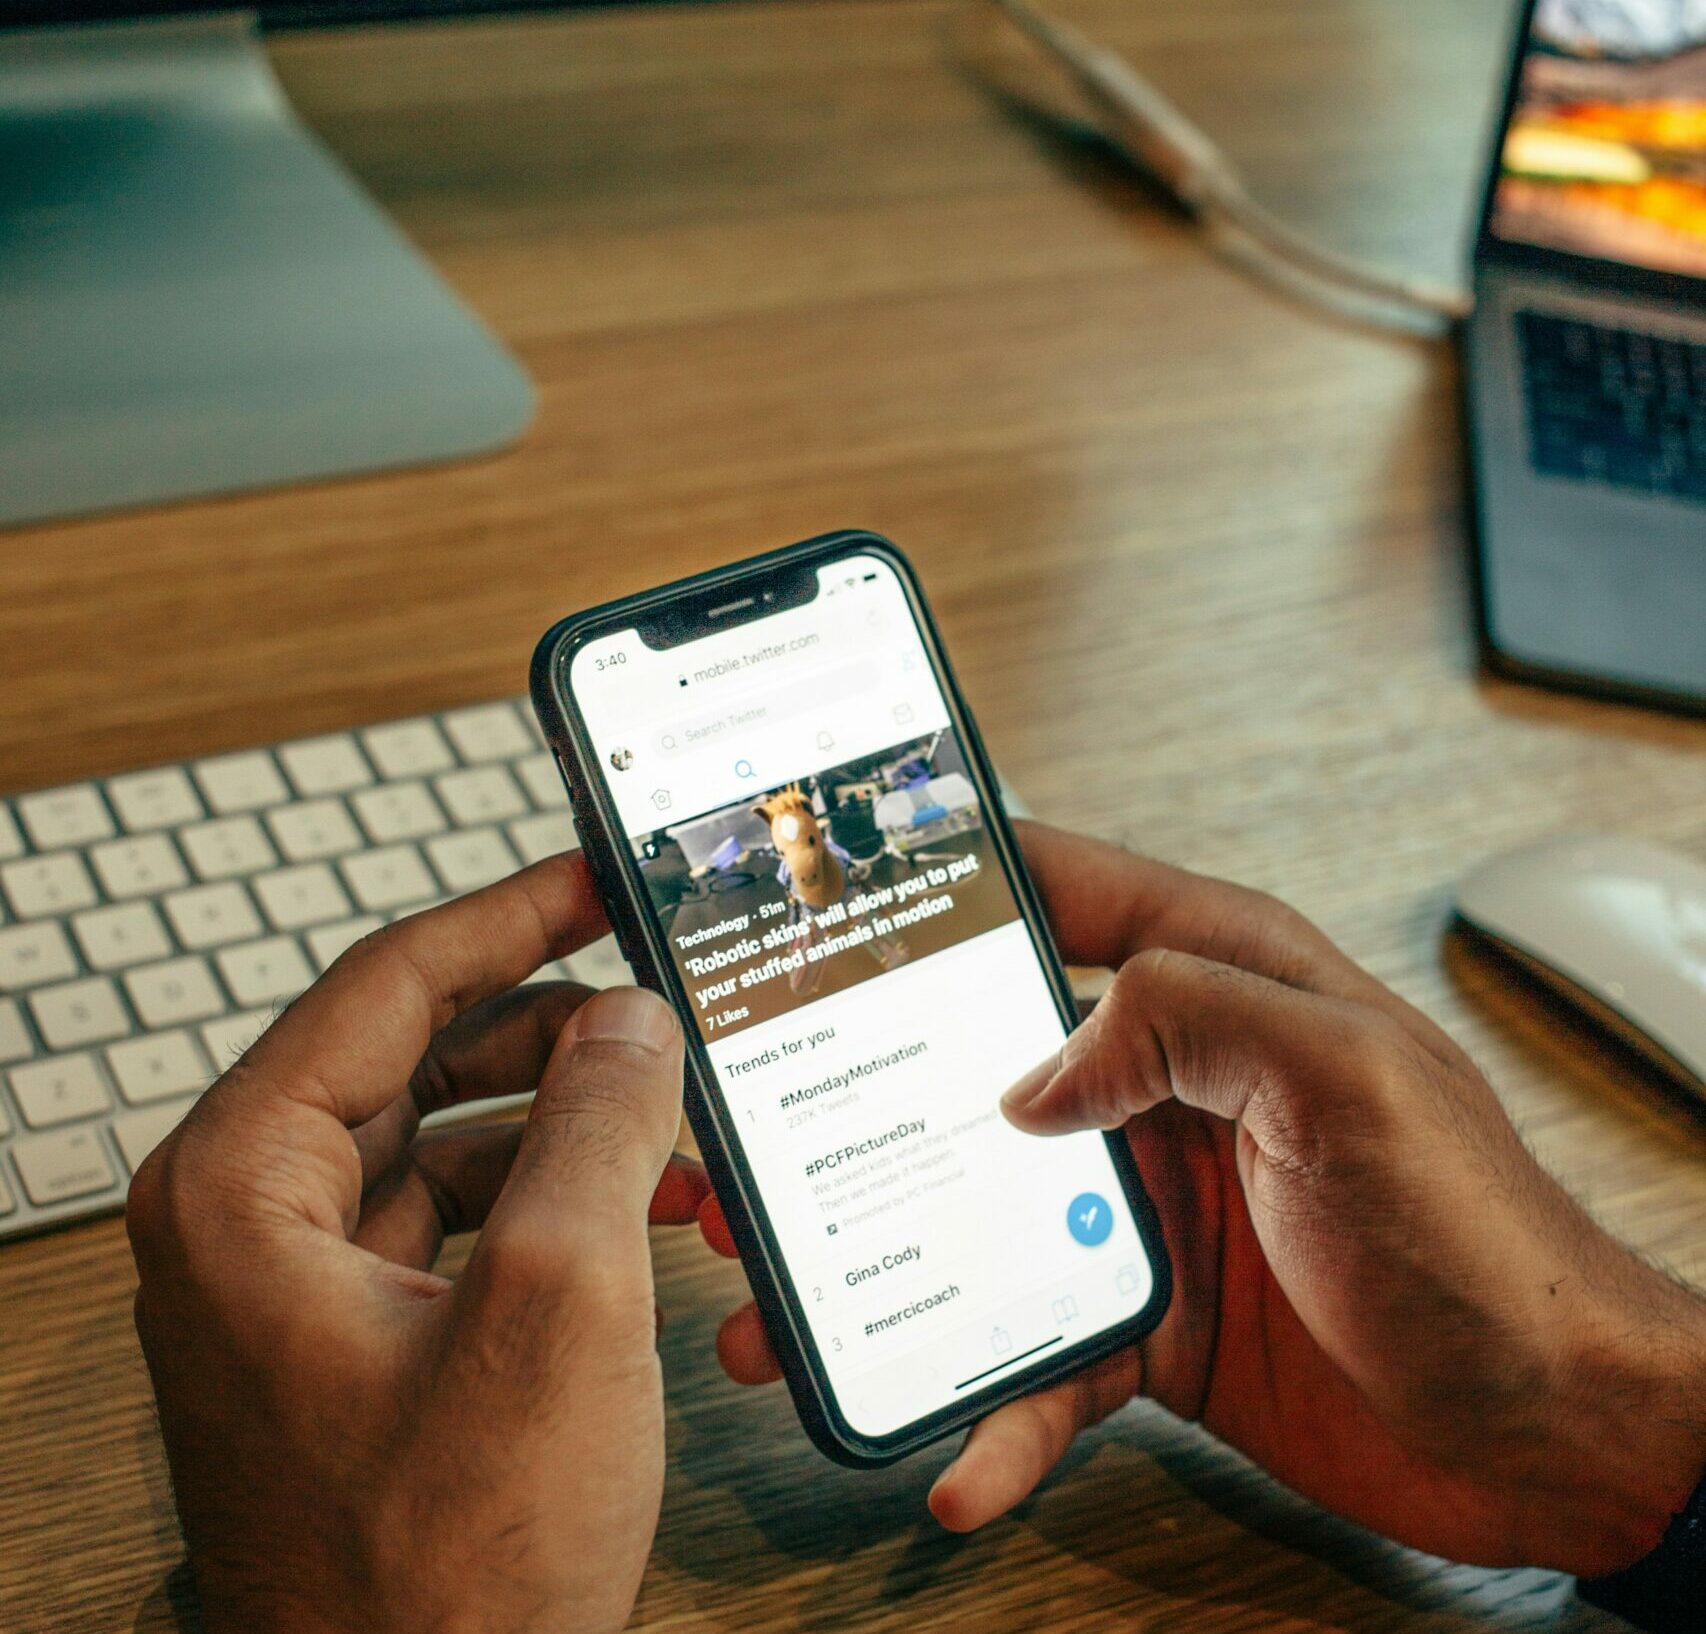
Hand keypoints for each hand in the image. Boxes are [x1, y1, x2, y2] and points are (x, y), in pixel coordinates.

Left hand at [127, 854, 704, 1633]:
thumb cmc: (447, 1576)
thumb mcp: (559, 1308)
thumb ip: (599, 1127)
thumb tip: (632, 1022)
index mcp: (247, 1189)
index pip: (386, 984)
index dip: (508, 915)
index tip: (594, 876)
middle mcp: (255, 1223)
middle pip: (421, 1053)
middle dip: (557, 1029)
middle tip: (661, 1001)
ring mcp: (306, 1284)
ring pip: (453, 1133)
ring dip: (570, 1118)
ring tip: (677, 1120)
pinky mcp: (365, 1336)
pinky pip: (466, 1214)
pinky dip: (557, 1195)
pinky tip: (646, 1208)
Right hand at [710, 824, 1705, 1573]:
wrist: (1552, 1432)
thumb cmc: (1484, 1238)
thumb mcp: (1345, 1081)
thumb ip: (1190, 1018)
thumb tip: (1037, 1068)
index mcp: (1218, 988)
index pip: (1060, 895)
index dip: (951, 884)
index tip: (835, 901)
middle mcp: (1169, 1086)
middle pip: (979, 1071)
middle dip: (857, 1104)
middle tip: (751, 1141)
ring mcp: (1152, 1207)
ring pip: (980, 1218)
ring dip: (884, 1265)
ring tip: (789, 1308)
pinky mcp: (1155, 1319)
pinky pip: (1045, 1355)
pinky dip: (995, 1407)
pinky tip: (961, 1453)